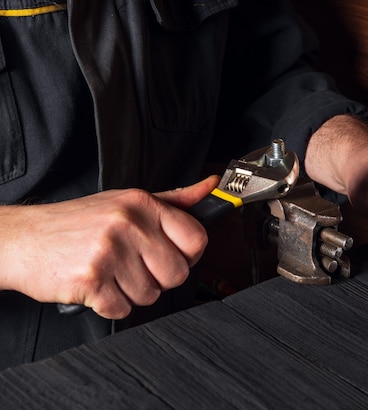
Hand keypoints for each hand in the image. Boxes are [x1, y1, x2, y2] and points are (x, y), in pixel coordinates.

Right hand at [0, 175, 218, 318]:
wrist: (22, 238)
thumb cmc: (76, 222)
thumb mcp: (126, 201)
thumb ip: (174, 200)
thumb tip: (210, 186)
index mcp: (142, 204)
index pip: (197, 239)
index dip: (188, 255)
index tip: (173, 255)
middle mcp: (128, 224)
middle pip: (177, 274)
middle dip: (158, 278)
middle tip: (133, 267)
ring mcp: (110, 252)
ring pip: (151, 295)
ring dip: (131, 292)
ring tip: (110, 273)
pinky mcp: (92, 280)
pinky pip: (122, 309)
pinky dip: (108, 304)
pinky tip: (96, 285)